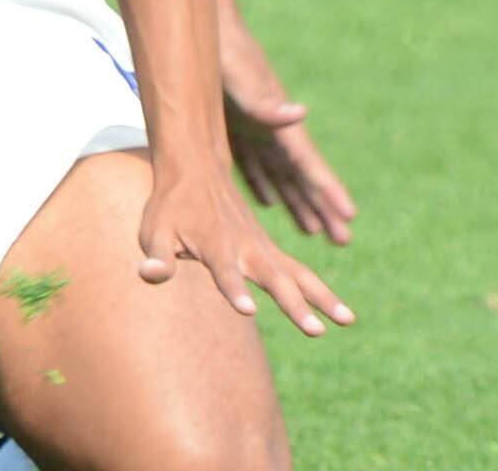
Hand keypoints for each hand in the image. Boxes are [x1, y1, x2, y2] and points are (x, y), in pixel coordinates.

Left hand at [138, 154, 355, 337]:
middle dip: (294, 305)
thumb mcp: (154, 230)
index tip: (248, 310)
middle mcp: (244, 246)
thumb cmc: (170, 205)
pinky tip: (338, 311)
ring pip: (297, 274)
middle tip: (317, 331)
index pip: (224, 270)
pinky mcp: (268, 249)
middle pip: (273, 277)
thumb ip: (157, 256)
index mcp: (214, 242)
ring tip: (349, 320)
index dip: (233, 289)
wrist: (197, 166)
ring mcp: (260, 247)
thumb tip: (148, 274)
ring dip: (323, 297)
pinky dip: (319, 290)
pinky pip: (298, 271)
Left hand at [220, 22, 357, 245]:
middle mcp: (275, 133)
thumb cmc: (228, 59)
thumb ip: (269, 105)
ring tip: (313, 231)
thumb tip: (302, 113)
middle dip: (323, 209)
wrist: (209, 34)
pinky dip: (263, 188)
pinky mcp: (235, 131)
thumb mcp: (245, 82)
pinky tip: (268, 204)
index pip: (311, 167)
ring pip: (281, 179)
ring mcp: (257, 133)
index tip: (350, 217)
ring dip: (296, 204)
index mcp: (282, 126)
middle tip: (344, 240)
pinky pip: (253, 168)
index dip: (330, 192)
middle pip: (302, 180)